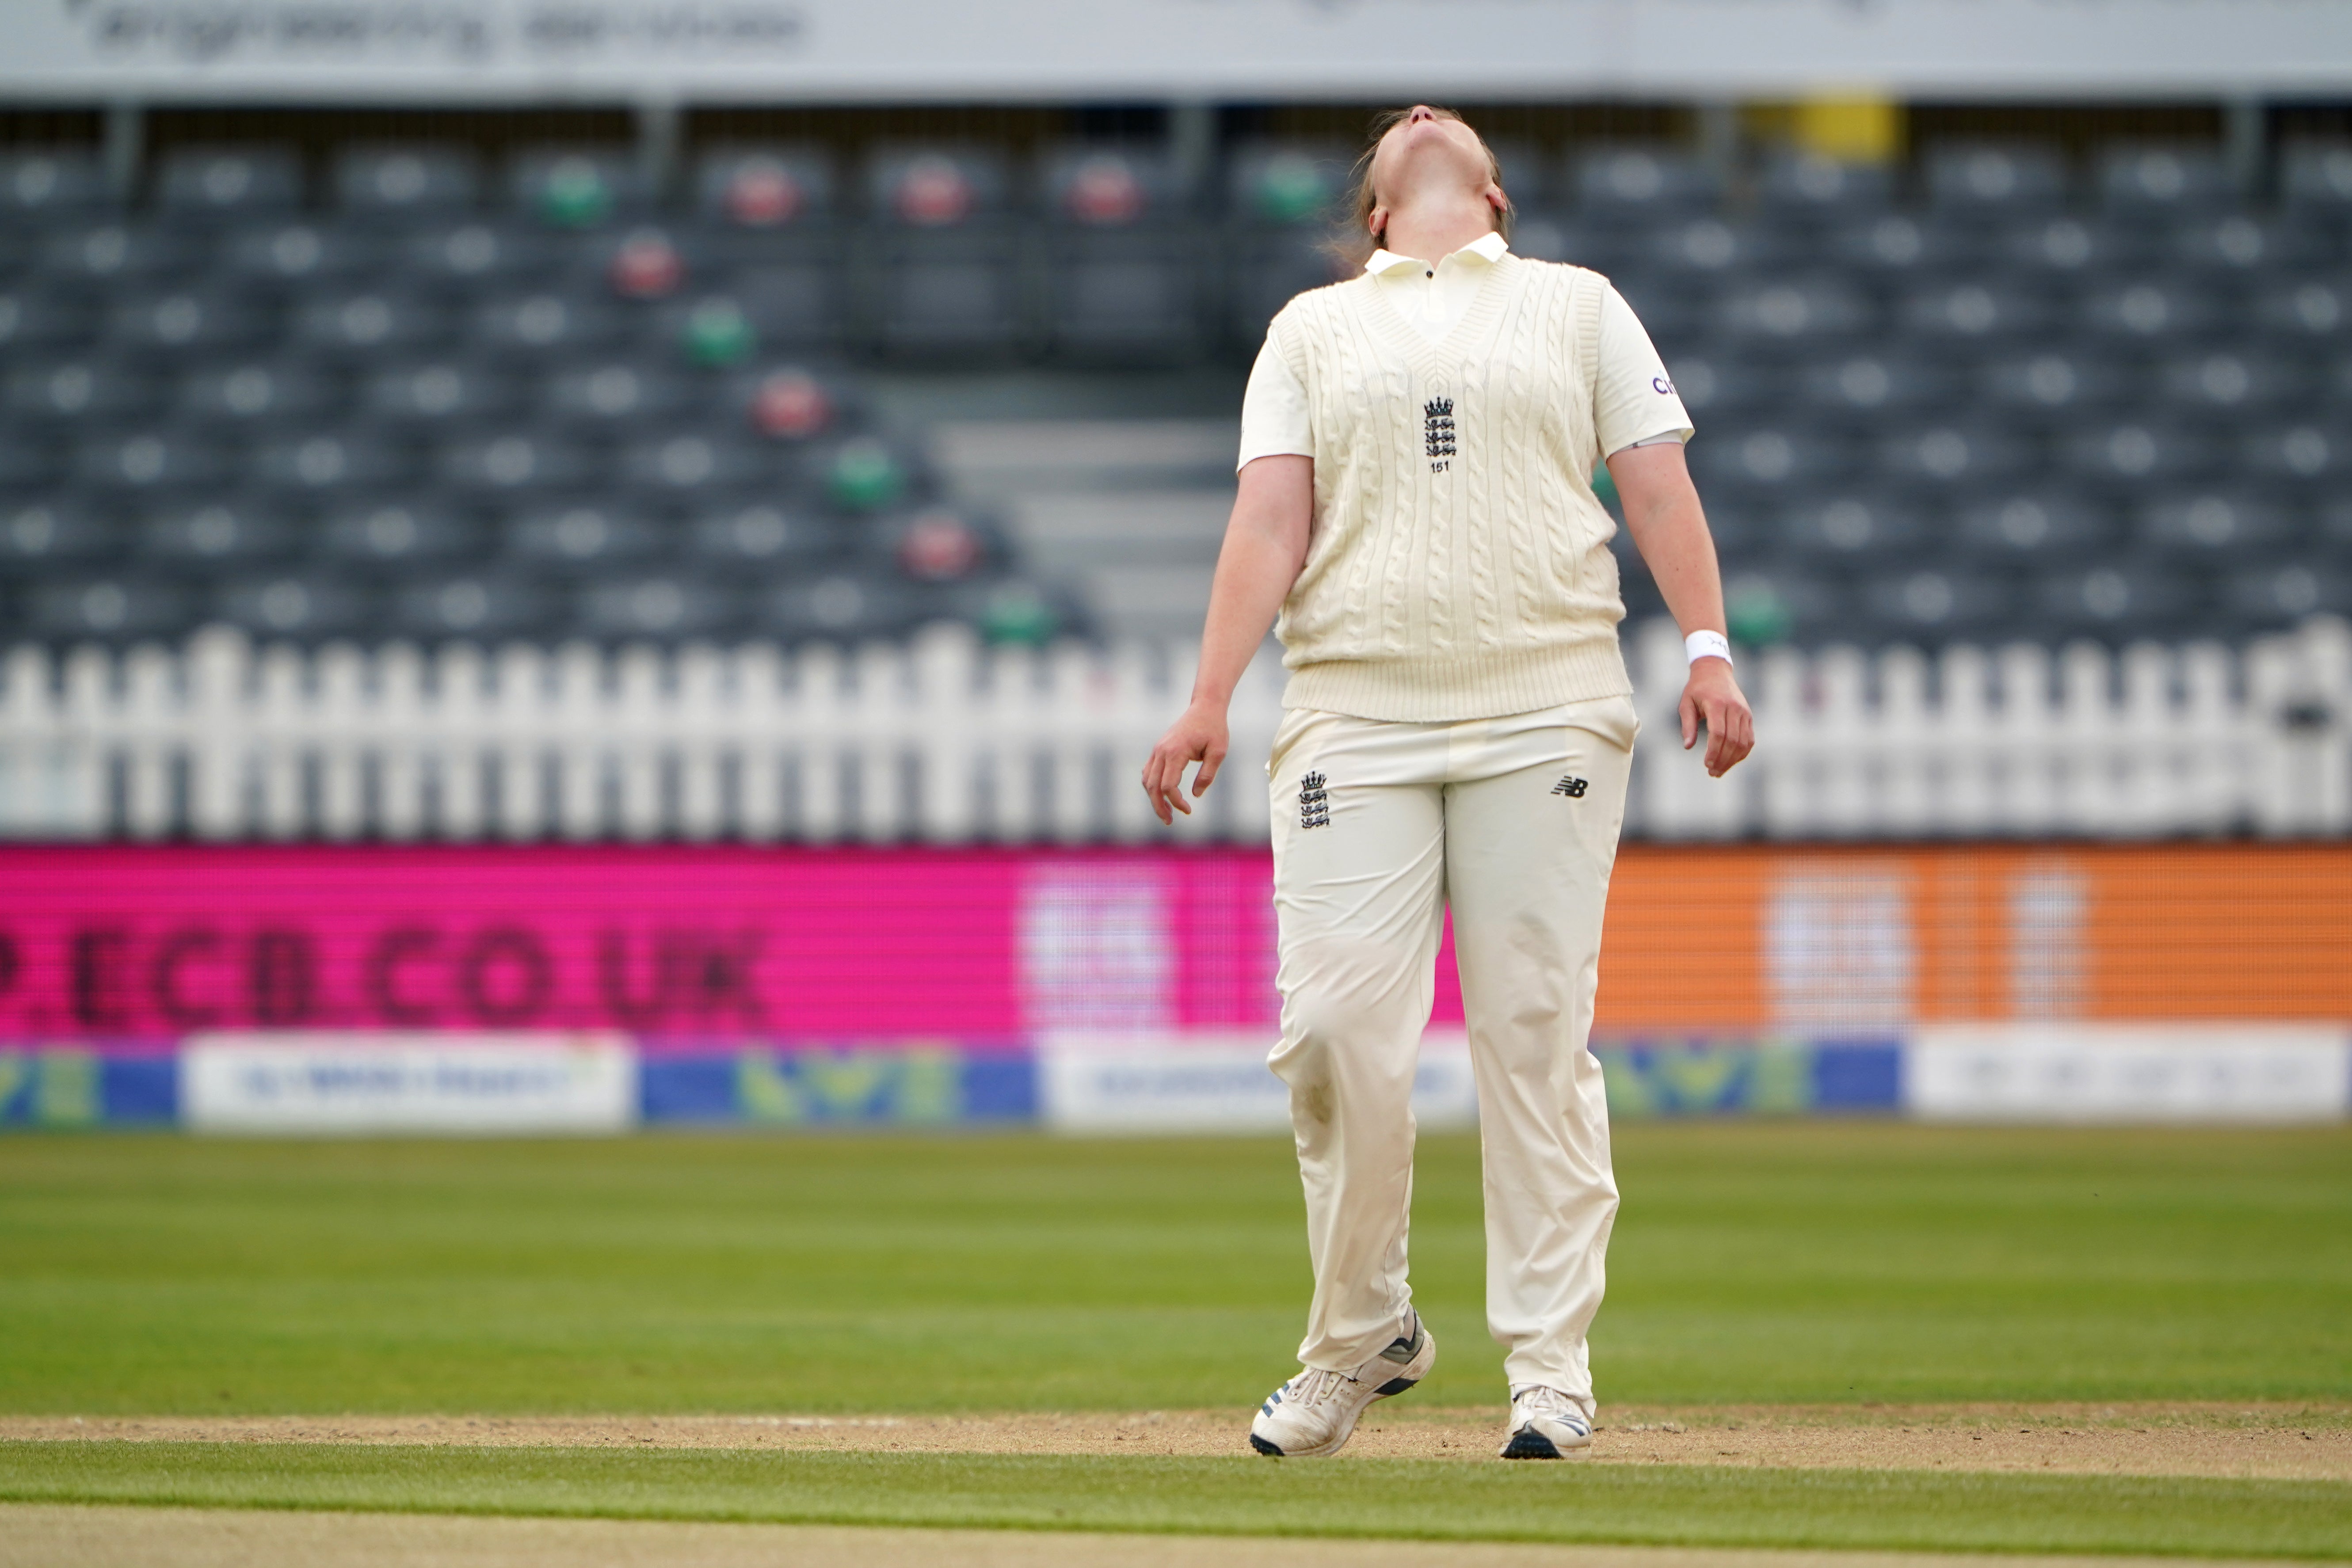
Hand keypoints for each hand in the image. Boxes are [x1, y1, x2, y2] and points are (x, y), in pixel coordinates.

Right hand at [1142, 700, 1229, 823]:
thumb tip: (1195, 795)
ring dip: (1153, 798)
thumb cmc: (1214, 729)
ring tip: (1166, 813)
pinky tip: (1162, 796)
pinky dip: (1152, 786)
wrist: (1205, 708)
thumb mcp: (1219, 752)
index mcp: (1176, 752)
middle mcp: (1162, 751)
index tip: (1189, 810)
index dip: (1176, 802)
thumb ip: (1207, 775)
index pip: (1168, 786)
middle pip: (1153, 786)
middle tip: (1169, 822)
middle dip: (1159, 806)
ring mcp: (1157, 749)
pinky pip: (1148, 772)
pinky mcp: (1158, 749)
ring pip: (1147, 780)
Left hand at [1679, 658, 1754, 777]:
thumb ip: (1687, 725)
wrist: (1715, 671)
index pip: (1718, 733)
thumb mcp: (1686, 703)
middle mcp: (1734, 708)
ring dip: (1732, 760)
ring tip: (1720, 771)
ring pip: (1743, 742)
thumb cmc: (1697, 689)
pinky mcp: (1748, 715)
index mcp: (1716, 704)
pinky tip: (1731, 761)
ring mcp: (1744, 712)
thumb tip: (1688, 746)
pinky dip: (1742, 752)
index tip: (1706, 765)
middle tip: (1712, 773)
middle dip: (1723, 760)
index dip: (1714, 752)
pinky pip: (1749, 738)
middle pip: (1732, 740)